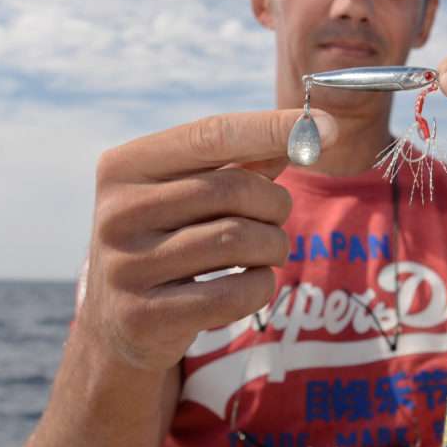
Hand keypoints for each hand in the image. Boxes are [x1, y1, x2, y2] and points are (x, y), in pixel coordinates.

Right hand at [77, 109, 336, 371]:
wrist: (117, 320)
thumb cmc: (169, 238)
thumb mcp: (189, 191)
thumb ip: (242, 161)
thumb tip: (308, 131)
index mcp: (124, 166)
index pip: (211, 134)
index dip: (273, 128)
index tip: (328, 126)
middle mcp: (117, 213)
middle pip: (231, 190)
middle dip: (275, 202)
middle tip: (280, 216)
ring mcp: (125, 266)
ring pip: (237, 241)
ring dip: (273, 246)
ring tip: (269, 251)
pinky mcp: (144, 316)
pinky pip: (234, 294)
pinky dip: (262, 286)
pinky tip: (252, 283)